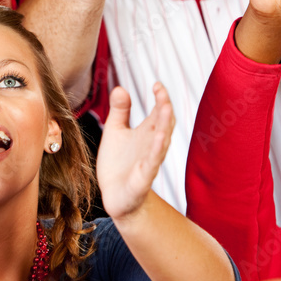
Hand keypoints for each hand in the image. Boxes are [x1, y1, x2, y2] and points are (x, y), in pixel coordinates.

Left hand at [96, 83, 173, 221]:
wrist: (115, 196)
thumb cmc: (118, 163)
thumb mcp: (115, 131)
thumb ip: (119, 110)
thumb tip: (120, 87)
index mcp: (147, 132)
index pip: (159, 112)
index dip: (160, 97)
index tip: (157, 84)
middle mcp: (152, 145)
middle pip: (164, 123)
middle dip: (164, 107)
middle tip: (161, 91)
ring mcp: (150, 161)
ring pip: (162, 142)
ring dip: (164, 125)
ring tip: (165, 108)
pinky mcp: (143, 178)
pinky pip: (152, 163)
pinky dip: (156, 151)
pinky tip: (159, 139)